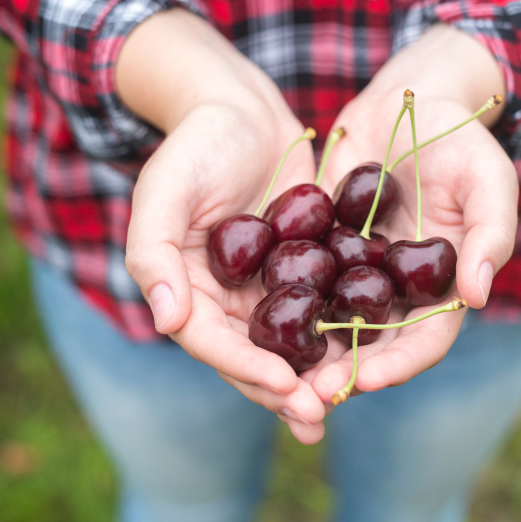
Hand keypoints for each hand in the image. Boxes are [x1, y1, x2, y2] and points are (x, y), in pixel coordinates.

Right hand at [119, 10, 326, 442]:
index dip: (245, 368)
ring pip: (288, 344)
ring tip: (342, 400)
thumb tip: (167, 321)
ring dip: (313, 376)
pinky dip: (338, 336)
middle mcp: (223, 298)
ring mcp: (263, 287)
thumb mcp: (165, 190)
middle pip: (250, 356)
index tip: (283, 386)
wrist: (242, 107)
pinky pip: (319, 310)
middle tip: (318, 414)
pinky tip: (366, 355)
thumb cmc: (196, 143)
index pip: (211, 342)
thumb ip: (154, 253)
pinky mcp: (301, 268)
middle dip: (282, 389)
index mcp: (185, 288)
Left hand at [310, 24, 516, 401]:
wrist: (409, 101)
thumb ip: (489, 235)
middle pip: (374, 346)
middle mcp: (400, 289)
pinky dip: (286, 306)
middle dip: (345, 373)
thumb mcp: (488, 179)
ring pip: (334, 324)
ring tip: (278, 373)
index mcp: (444, 286)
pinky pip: (305, 283)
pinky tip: (256, 320)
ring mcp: (360, 271)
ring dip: (309, 352)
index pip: (426, 341)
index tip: (365, 379)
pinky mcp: (326, 248)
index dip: (399, 365)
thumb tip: (478, 296)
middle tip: (309, 396)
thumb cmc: (461, 138)